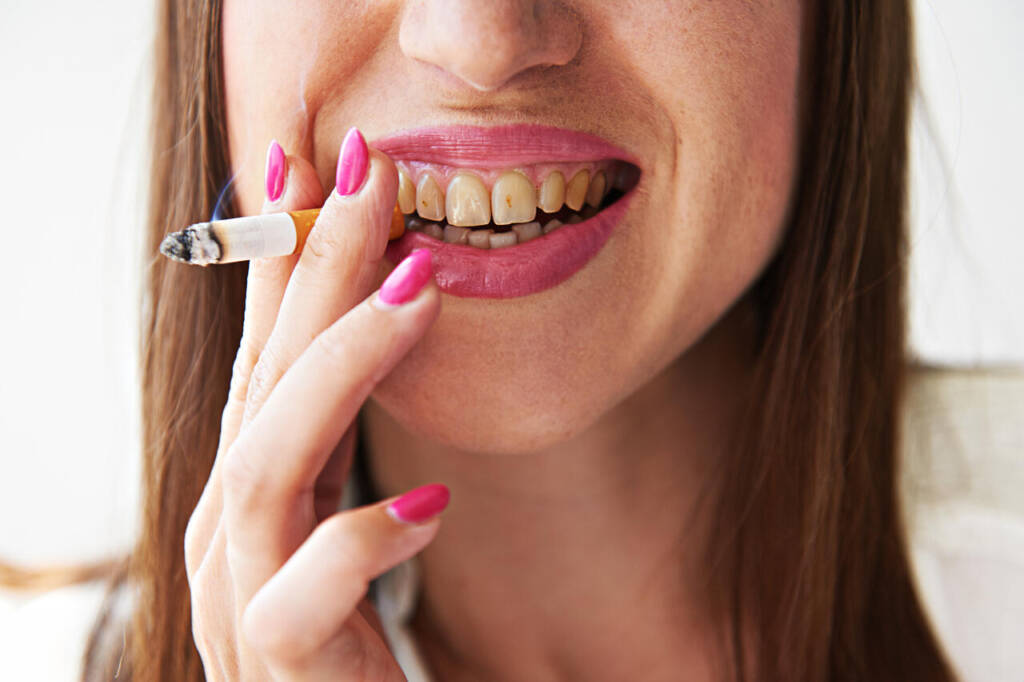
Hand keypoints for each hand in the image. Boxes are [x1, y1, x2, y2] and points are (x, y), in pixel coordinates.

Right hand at [183, 132, 443, 680]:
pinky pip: (302, 596)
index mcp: (252, 487)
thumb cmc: (346, 636)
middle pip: (264, 380)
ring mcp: (240, 596)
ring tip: (421, 291)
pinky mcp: (278, 662)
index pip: (262, 353)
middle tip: (373, 175)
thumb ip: (338, 438)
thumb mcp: (342, 516)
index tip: (316, 167)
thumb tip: (378, 324)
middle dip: (315, 271)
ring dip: (343, 367)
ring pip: (268, 466)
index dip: (281, 258)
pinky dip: (361, 542)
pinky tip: (430, 508)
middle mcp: (228, 530)